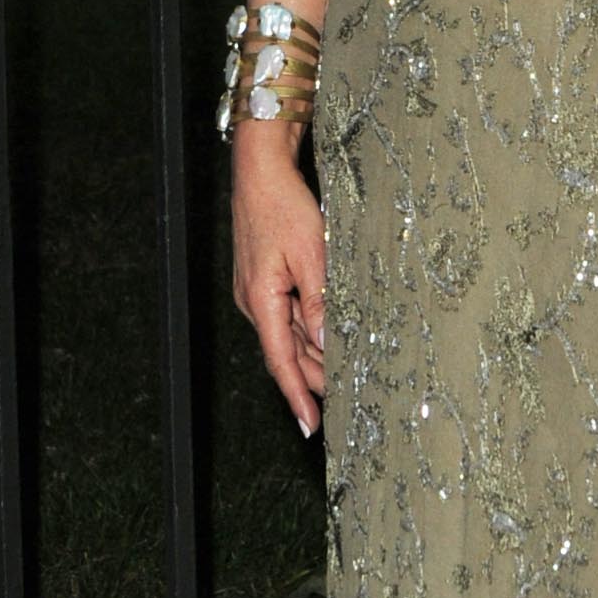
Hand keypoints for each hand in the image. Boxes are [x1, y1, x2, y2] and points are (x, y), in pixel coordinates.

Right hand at [232, 144, 326, 432]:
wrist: (261, 172)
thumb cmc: (283, 207)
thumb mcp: (311, 254)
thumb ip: (320, 302)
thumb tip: (329, 344)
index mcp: (261, 301)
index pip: (281, 361)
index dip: (297, 396)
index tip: (311, 425)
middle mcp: (255, 302)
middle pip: (288, 353)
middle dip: (313, 381)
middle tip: (341, 406)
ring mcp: (259, 292)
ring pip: (291, 335)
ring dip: (314, 357)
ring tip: (341, 380)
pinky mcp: (266, 280)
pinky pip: (289, 315)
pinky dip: (310, 331)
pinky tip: (329, 339)